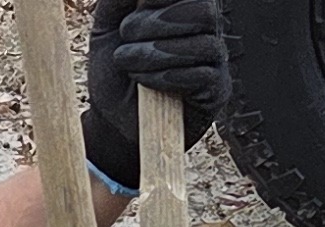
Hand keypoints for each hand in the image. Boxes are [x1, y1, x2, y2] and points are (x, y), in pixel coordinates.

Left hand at [84, 0, 228, 187]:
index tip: (140, 2)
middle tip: (126, 32)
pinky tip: (144, 80)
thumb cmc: (115, 67)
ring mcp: (214, 62)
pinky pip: (203, 77)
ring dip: (157, 51)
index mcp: (184, 8)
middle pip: (204, 11)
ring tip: (126, 61)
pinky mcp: (216, 92)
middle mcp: (206, 30)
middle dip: (158, 20)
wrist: (114, 118)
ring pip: (204, 45)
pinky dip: (167, 76)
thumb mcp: (107, 25)